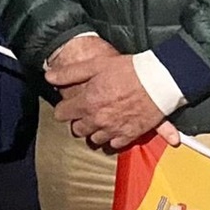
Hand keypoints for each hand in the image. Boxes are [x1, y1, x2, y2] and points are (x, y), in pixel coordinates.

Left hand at [48, 48, 177, 150]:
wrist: (160, 79)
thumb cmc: (130, 69)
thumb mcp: (97, 64)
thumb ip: (70, 72)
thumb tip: (49, 77)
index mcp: (87, 102)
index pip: (62, 114)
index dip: (64, 108)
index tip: (70, 105)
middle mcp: (98, 120)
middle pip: (78, 130)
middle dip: (79, 121)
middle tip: (88, 111)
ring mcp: (114, 129)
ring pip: (94, 140)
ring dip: (96, 131)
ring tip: (102, 121)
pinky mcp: (130, 135)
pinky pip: (114, 145)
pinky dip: (114, 138)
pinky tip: (117, 128)